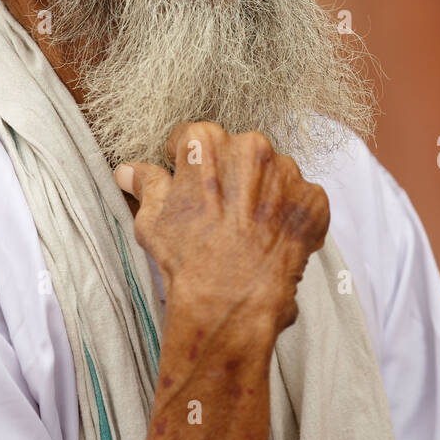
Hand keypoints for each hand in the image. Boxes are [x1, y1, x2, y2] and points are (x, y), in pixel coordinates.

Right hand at [114, 122, 329, 339]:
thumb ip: (147, 185)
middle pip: (237, 153)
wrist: (230, 302)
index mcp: (207, 143)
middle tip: (220, 212)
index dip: (187, 161)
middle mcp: (251, 147)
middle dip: (229, 176)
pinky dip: (289, 216)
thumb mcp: (153, 220)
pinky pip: (299, 200)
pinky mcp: (312, 200)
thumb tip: (128, 170)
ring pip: (272, 174)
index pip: (194, 138)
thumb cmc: (187, 260)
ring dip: (262, 193)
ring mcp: (287, 172)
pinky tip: (272, 239)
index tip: (188, 183)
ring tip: (248, 229)